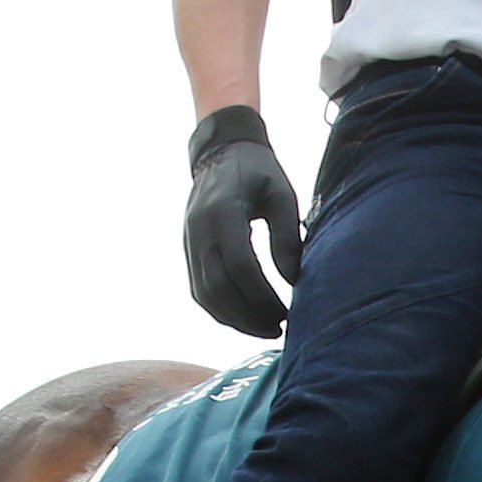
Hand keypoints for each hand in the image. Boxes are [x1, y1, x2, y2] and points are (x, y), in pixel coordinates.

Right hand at [183, 107, 302, 337]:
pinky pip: (199, 289)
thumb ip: (288, 236)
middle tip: (279, 329)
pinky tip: (244, 318)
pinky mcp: (188, 249)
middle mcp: (199, 230)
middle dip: (249, 316)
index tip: (287, 313)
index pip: (239, 266)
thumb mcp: (282, 194)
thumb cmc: (258, 172)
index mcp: (223, 212)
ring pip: (205, 294)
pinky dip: (220, 310)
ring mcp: (189, 241)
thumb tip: (293, 280)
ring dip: (234, 319)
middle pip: (219, 287)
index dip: (262, 296)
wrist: (221, 152)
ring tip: (265, 328)